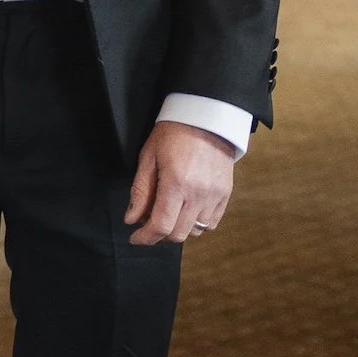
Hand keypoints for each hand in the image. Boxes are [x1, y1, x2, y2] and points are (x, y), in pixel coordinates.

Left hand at [124, 121, 236, 247]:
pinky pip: (211, 223)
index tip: (135, 238)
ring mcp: (215, 196)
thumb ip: (140, 191)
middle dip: (159, 235)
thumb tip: (132, 220)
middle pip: (178, 234)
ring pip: (195, 231)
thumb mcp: (148, 158)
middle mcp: (198, 194)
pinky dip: (196, 224)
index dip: (145, 237)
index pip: (161, 225)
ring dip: (178, 229)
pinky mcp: (225, 194)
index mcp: (176, 184)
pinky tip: (186, 211)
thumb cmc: (172, 134)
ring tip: (169, 214)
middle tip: (148, 223)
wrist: (206, 118)